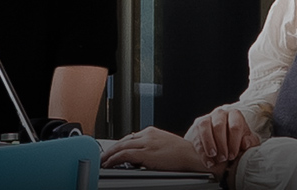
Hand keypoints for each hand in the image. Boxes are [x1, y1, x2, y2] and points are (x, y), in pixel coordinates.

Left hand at [99, 127, 224, 175]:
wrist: (193, 155)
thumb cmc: (183, 153)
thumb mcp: (165, 145)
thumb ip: (152, 146)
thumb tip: (143, 155)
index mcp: (152, 132)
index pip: (130, 137)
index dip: (120, 144)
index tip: (114, 150)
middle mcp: (147, 135)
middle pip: (123, 140)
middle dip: (111, 148)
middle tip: (103, 155)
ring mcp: (146, 143)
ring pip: (121, 146)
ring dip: (109, 154)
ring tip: (103, 160)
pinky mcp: (146, 153)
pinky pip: (125, 154)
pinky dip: (114, 158)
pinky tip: (109, 163)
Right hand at [187, 109, 259, 165]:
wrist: (222, 141)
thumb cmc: (236, 139)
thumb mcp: (247, 140)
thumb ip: (250, 142)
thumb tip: (245, 143)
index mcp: (234, 115)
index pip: (235, 126)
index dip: (234, 142)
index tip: (233, 154)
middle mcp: (220, 114)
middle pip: (219, 126)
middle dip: (221, 144)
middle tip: (224, 157)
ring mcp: (207, 119)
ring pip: (205, 127)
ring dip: (209, 143)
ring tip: (213, 156)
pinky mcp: (196, 127)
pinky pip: (196, 137)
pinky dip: (201, 151)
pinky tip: (208, 160)